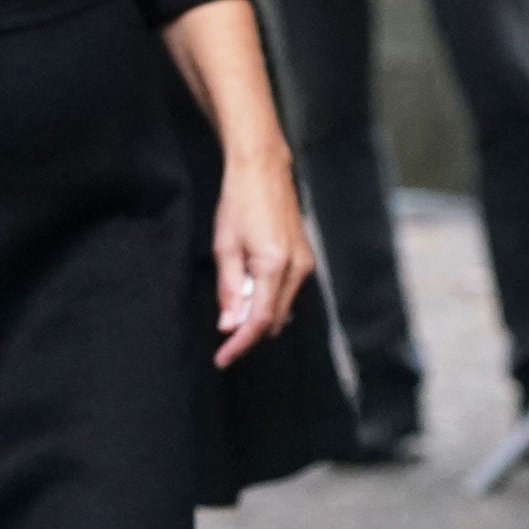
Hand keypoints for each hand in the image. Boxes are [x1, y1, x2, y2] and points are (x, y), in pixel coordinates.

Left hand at [209, 149, 311, 366]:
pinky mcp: (306, 258)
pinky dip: (269, 298)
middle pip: (274, 319)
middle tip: (223, 330)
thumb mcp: (225, 246)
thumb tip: (229, 326)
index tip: (222, 358)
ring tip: (235, 298)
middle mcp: (297, 268)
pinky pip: (288, 292)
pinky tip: (250, 286)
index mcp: (275, 265)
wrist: (263, 170)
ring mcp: (306, 264)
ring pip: (282, 307)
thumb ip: (229, 289)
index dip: (240, 344)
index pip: (259, 320)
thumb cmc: (239, 203)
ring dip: (259, 313)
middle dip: (248, 330)